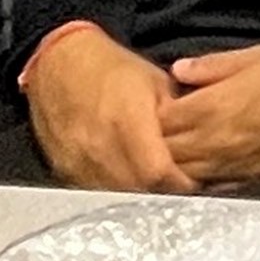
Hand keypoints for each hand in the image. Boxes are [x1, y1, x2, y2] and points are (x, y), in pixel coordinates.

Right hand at [20, 20, 191, 190]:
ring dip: (138, 196)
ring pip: (116, 196)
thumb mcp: (155, 84)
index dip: (179, 183)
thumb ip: (176, 119)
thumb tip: (200, 149)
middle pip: (138, 189)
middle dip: (161, 193)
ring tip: (152, 187)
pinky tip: (126, 182)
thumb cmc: (112, 70)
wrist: (60, 64)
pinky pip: (94, 193)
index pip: (157, 172)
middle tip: (175, 187)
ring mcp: (78, 159)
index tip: (191, 183)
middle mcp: (99, 142)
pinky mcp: (63, 169)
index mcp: (127, 118)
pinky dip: (113, 192)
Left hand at [160, 43, 259, 184]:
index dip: (151, 112)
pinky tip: (197, 166)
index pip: (162, 120)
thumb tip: (177, 71)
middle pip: (168, 151)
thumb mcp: (252, 55)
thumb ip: (210, 66)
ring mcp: (232, 162)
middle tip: (155, 128)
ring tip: (171, 148)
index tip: (153, 103)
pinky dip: (197, 178)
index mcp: (214, 106)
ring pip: (185, 173)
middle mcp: (217, 140)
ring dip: (173, 163)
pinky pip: (211, 184)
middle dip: (156, 141)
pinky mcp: (248, 176)